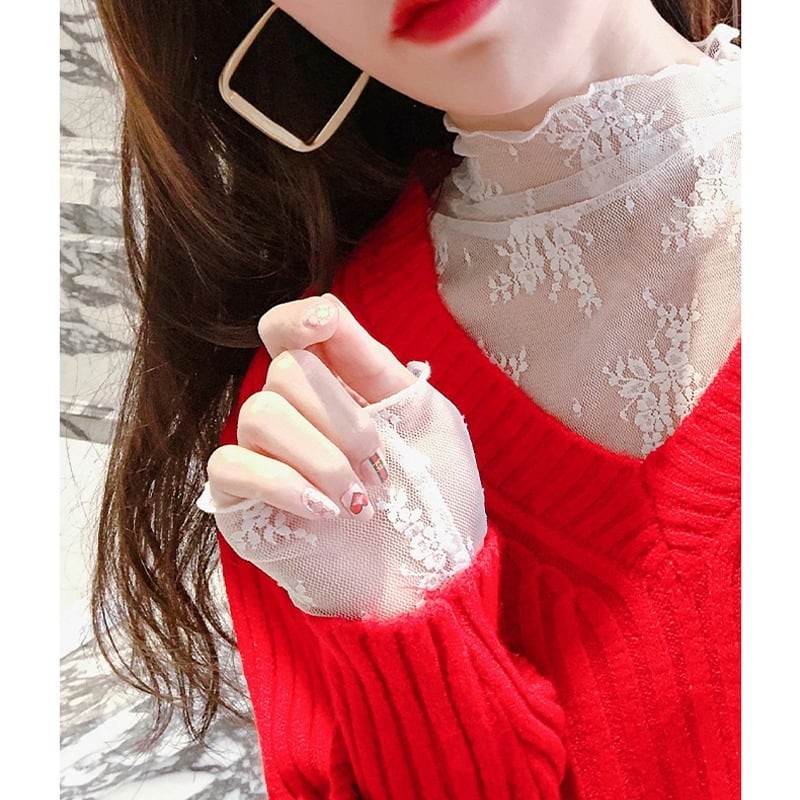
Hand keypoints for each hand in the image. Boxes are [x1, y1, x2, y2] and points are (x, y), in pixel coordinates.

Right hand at [200, 293, 486, 618]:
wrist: (426, 578)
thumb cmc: (433, 498)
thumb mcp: (424, 418)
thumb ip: (376, 365)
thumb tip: (325, 310)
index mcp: (337, 385)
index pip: (288, 330)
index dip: (298, 319)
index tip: (324, 326)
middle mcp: (293, 413)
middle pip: (286, 371)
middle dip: (342, 417)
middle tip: (378, 463)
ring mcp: (263, 455)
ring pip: (260, 415)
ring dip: (322, 458)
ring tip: (360, 501)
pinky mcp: (240, 500)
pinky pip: (233, 466)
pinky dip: (284, 484)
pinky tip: (325, 511)